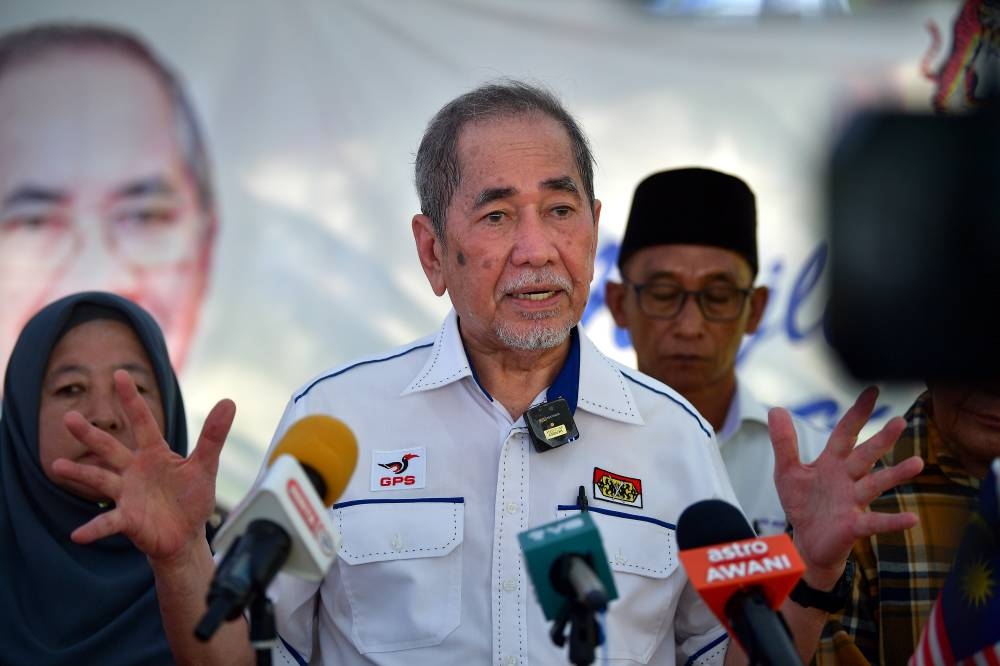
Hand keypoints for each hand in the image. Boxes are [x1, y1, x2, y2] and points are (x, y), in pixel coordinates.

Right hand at [52, 369, 235, 563]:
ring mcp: (127, 494)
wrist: (186, 536)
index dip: (132, 399)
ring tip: (56, 466)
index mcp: (154, 453)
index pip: (143, 422)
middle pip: (110, 448)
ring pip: (100, 480)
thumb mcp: (205, 466)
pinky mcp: (127, 520)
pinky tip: (77, 535)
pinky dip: (94, 528)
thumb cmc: (192, 498)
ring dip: (79, 474)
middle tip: (68, 418)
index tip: (119, 375)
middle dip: (90, 434)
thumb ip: (213, 436)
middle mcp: (134, 470)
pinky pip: (107, 522)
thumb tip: (229, 401)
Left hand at [769, 386, 922, 588]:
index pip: (845, 433)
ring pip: (876, 484)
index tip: (872, 390)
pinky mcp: (854, 526)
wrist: (806, 542)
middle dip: (881, 439)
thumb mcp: (788, 471)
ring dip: (895, 475)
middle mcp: (847, 479)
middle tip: (899, 421)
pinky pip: (875, 522)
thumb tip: (776, 409)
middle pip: (865, 455)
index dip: (857, 413)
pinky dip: (892, 521)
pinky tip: (911, 519)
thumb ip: (784, 443)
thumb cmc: (803, 504)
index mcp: (831, 463)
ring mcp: (853, 502)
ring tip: (917, 463)